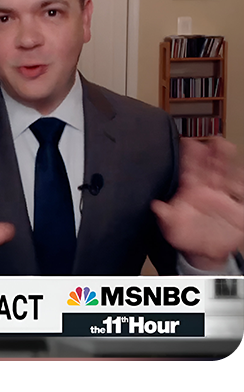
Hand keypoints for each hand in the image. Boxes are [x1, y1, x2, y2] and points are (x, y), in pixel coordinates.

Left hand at [153, 137, 243, 270]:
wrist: (204, 253)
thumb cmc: (187, 236)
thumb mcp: (173, 228)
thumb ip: (166, 217)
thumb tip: (156, 206)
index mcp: (191, 193)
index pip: (189, 171)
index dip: (188, 157)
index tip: (188, 142)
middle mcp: (208, 192)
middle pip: (209, 168)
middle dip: (210, 153)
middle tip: (211, 138)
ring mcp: (223, 199)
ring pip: (226, 175)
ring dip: (226, 161)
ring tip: (226, 145)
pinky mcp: (237, 210)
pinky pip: (241, 193)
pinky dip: (241, 182)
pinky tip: (240, 170)